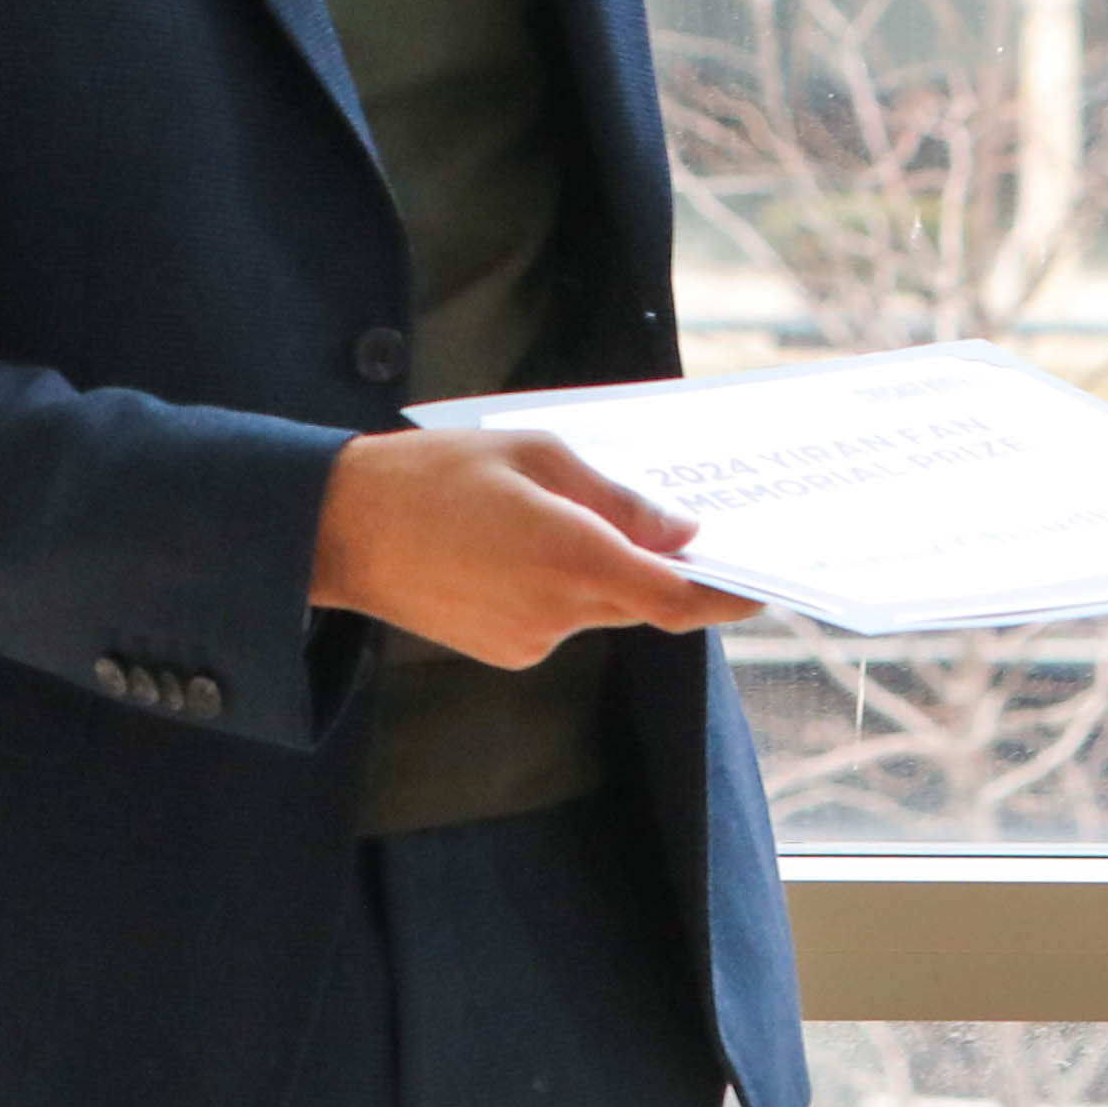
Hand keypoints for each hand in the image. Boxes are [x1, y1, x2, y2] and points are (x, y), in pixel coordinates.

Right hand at [309, 426, 758, 665]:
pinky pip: (560, 618)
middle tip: (671, 524)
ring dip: (600, 570)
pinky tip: (515, 547)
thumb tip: (680, 532)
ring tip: (552, 515)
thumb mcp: (537, 455)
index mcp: (572, 557)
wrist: (343, 528)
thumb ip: (616, 498)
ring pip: (599, 606)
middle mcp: (558, 612)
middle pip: (641, 599)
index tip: (764, 588)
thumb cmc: (439, 473)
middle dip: (658, 565)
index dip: (726, 596)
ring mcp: (529, 641)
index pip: (675, 597)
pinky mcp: (504, 651)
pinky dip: (560, 586)